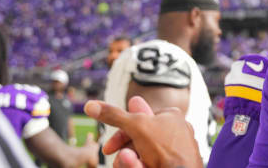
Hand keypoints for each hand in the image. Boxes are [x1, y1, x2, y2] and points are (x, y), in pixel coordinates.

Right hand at [84, 96, 201, 167]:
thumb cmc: (165, 148)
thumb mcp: (136, 126)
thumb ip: (114, 115)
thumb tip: (90, 105)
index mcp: (171, 115)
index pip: (139, 120)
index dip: (120, 134)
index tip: (107, 148)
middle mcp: (176, 131)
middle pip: (140, 140)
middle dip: (125, 152)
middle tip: (117, 162)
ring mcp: (177, 150)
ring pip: (145, 154)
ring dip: (131, 161)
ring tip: (133, 165)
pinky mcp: (175, 165)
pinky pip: (152, 163)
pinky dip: (141, 166)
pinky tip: (142, 167)